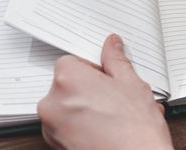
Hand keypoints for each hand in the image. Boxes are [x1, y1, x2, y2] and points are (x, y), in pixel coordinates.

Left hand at [38, 34, 172, 149]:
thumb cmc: (134, 132)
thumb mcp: (131, 84)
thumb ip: (116, 60)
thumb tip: (111, 45)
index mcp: (67, 79)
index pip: (71, 61)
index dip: (91, 69)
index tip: (105, 78)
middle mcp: (52, 102)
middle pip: (66, 83)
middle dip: (88, 88)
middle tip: (111, 99)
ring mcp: (51, 126)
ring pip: (66, 106)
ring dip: (85, 107)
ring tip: (111, 116)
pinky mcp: (55, 144)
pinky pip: (65, 126)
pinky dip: (80, 125)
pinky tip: (104, 128)